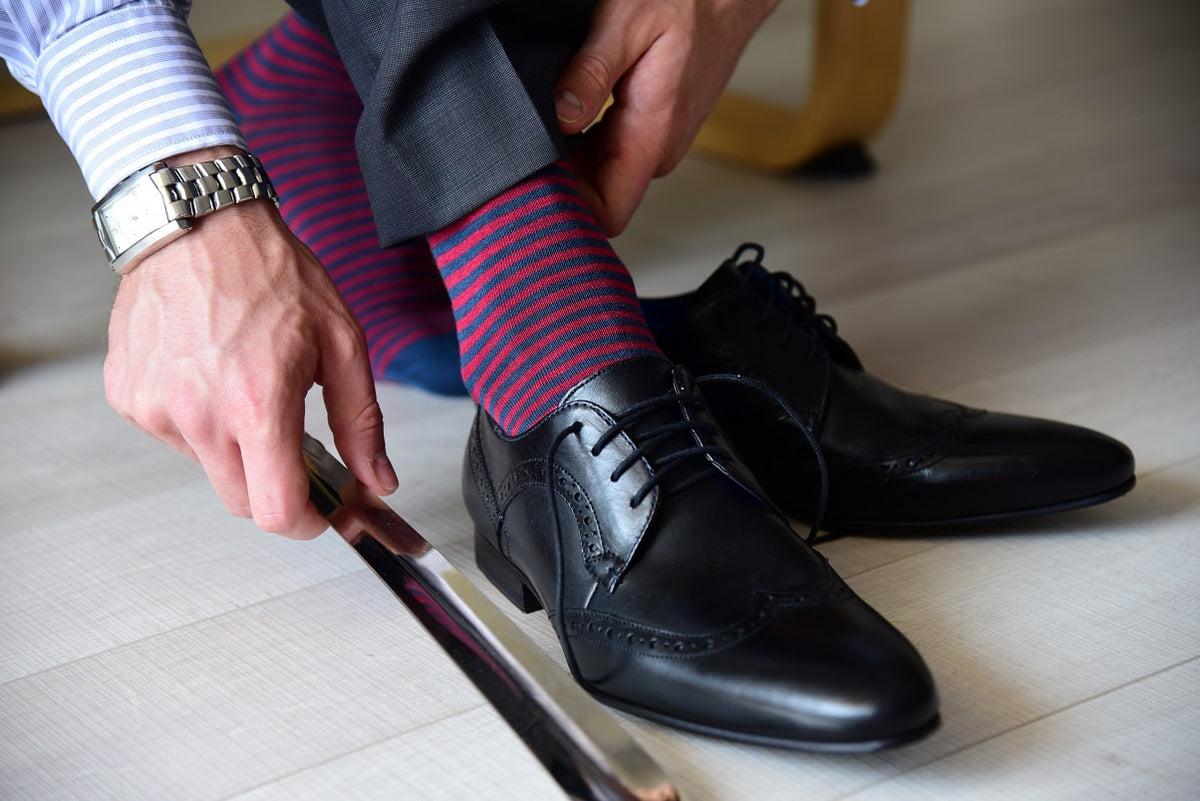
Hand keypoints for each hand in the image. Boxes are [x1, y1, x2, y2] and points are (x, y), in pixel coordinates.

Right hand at [104, 152, 396, 537]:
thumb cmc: (271, 274)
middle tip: (292, 442)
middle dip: (274, 487)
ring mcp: (155, 408)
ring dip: (233, 448)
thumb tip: (378, 480)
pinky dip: (197, 421)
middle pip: (241, 502)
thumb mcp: (342, 343)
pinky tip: (210, 373)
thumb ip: (362, 423)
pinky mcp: (128, 396)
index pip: (276, 511)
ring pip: (206, 468)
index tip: (319, 513)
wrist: (197, 225)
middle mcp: (198, 415)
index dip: (305, 524)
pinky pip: (172, 435)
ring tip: (245, 384)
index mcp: (257, 405)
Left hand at [555, 0, 779, 234]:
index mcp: (652, 134)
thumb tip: (562, 115)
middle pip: (596, 197)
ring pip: (599, 175)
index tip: (537, 186)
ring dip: (568, 159)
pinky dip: (582, 142)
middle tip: (527, 146)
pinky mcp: (650, 129)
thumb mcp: (629, 22)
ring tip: (544, 125)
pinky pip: (609, 153)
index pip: (609, 213)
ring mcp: (655, 141)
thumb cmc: (689, 2)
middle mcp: (657, 148)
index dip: (570, 210)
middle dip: (560, 180)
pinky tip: (567, 113)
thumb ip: (592, 72)